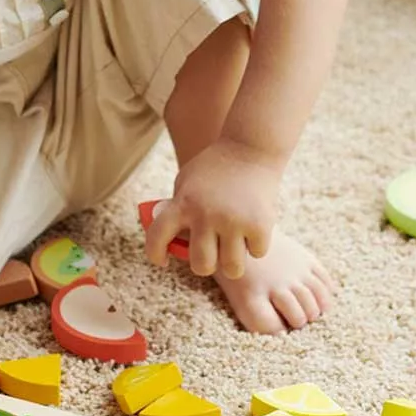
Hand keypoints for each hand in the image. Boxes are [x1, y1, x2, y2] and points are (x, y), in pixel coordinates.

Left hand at [145, 138, 283, 278]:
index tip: (162, 260)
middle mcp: (205, 215)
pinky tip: (253, 232)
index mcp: (182, 204)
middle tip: (212, 255)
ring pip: (233, 268)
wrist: (251, 146)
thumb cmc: (214, 169)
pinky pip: (257, 253)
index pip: (157, 238)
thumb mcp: (186, 182)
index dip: (155, 254)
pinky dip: (256, 246)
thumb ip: (175, 210)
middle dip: (206, 265)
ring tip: (234, 248)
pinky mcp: (260, 223)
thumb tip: (168, 242)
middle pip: (202, 266)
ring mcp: (233, 220)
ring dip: (233, 262)